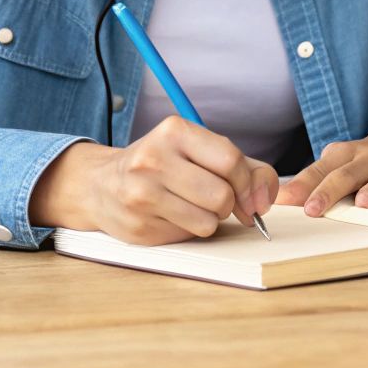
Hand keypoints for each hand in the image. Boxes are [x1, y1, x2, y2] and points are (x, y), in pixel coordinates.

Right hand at [28, 115, 277, 244]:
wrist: (102, 184)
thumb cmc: (164, 165)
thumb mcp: (201, 151)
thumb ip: (246, 167)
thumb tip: (265, 200)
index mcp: (174, 131)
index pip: (231, 161)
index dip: (249, 184)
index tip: (250, 196)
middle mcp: (153, 159)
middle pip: (221, 195)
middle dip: (229, 204)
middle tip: (217, 201)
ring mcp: (141, 193)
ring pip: (208, 221)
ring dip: (210, 220)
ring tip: (191, 206)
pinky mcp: (138, 225)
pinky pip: (187, 236)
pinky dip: (189, 230)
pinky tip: (171, 216)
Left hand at [275, 119, 367, 216]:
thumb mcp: (344, 163)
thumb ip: (316, 180)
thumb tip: (279, 200)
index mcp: (350, 153)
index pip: (324, 169)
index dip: (306, 185)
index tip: (288, 202)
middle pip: (351, 174)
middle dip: (331, 191)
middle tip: (314, 209)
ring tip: (364, 203)